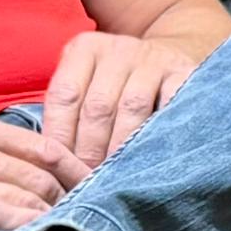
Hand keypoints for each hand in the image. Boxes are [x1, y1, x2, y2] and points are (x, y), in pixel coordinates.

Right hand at [0, 110, 90, 230]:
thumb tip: (11, 160)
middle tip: (96, 214)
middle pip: (44, 172)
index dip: (74, 167)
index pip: (42, 144)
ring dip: (57, 213)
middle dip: (73, 195)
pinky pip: (1, 216)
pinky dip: (29, 226)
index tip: (92, 184)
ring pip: (29, 194)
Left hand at [44, 30, 199, 170]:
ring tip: (114, 177)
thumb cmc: (115, 84)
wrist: (166, 59)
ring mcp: (153, 59)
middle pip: (97, 105)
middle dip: (90, 150)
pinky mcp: (184, 72)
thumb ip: (66, 111)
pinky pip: (170, 106)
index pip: (64, 96)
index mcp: (84, 49)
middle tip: (87, 182)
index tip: (59, 168)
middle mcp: (118, 47)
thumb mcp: (85, 83)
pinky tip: (149, 157)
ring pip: (132, 108)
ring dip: (121, 147)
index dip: (60, 136)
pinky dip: (158, 133)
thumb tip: (46, 158)